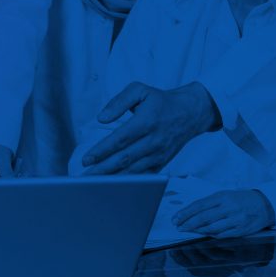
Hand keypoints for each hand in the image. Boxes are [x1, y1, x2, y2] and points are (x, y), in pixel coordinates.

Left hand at [81, 82, 219, 174]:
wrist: (190, 113)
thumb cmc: (161, 101)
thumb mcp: (139, 90)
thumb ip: (118, 101)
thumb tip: (101, 118)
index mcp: (146, 121)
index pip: (120, 139)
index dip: (102, 150)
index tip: (87, 159)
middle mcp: (154, 140)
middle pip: (124, 158)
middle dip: (102, 169)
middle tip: (85, 177)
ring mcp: (159, 153)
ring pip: (133, 170)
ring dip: (113, 179)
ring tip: (94, 184)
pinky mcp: (162, 162)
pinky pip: (144, 176)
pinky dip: (129, 182)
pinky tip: (115, 186)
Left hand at [171, 189, 275, 238]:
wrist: (264, 204)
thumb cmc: (240, 199)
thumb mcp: (225, 195)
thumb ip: (209, 203)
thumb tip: (191, 212)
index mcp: (222, 197)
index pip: (199, 205)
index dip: (185, 213)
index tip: (176, 218)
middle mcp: (228, 208)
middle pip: (203, 217)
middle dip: (188, 223)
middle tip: (178, 227)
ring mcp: (235, 220)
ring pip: (211, 227)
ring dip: (197, 230)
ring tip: (188, 231)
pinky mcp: (241, 230)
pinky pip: (222, 235)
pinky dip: (211, 235)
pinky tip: (204, 234)